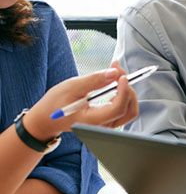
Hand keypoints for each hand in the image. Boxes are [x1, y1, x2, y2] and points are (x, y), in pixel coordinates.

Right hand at [24, 62, 138, 140]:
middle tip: (116, 68)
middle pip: (129, 109)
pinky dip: (123, 93)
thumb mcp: (72, 87)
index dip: (124, 91)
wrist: (47, 118)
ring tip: (115, 72)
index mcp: (93, 120)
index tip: (121, 75)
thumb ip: (94, 80)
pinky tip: (114, 81)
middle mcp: (103, 126)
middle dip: (127, 87)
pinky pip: (124, 107)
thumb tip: (115, 73)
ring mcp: (107, 124)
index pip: (118, 108)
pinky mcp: (109, 120)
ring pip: (130, 109)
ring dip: (127, 89)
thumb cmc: (55, 103)